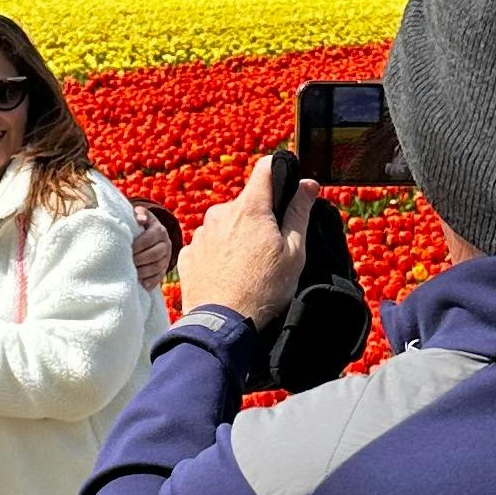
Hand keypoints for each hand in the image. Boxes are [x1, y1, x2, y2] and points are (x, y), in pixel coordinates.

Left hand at [131, 204, 174, 291]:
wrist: (155, 236)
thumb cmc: (142, 226)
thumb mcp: (142, 217)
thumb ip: (140, 214)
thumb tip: (139, 215)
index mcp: (160, 231)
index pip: (148, 240)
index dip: (136, 246)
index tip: (126, 250)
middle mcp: (166, 244)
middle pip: (154, 254)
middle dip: (139, 260)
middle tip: (126, 263)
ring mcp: (167, 258)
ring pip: (157, 267)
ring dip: (144, 271)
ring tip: (132, 273)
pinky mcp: (165, 269)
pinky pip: (160, 277)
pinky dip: (151, 281)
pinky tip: (142, 283)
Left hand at [181, 159, 310, 326]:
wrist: (222, 325)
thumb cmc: (263, 289)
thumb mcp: (293, 252)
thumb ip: (299, 213)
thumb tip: (307, 185)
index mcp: (249, 208)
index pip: (265, 169)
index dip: (280, 173)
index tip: (288, 190)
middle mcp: (220, 213)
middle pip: (246, 203)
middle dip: (260, 219)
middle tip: (270, 249)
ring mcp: (200, 234)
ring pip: (226, 224)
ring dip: (237, 237)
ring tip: (248, 268)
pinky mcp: (188, 254)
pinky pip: (208, 245)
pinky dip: (219, 254)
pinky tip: (228, 275)